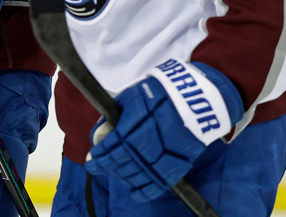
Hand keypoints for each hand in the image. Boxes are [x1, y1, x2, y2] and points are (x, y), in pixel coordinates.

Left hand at [85, 60, 243, 201]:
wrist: (193, 100)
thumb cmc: (159, 95)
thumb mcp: (131, 97)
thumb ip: (116, 114)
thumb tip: (103, 129)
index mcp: (132, 129)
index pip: (110, 148)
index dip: (99, 156)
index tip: (92, 159)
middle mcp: (144, 147)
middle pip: (121, 163)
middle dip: (106, 166)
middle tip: (97, 167)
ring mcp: (161, 160)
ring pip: (136, 175)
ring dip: (122, 176)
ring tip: (115, 173)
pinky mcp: (175, 167)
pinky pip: (157, 185)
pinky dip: (144, 192)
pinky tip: (135, 191)